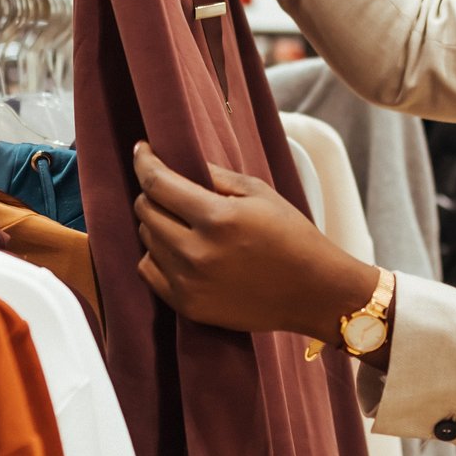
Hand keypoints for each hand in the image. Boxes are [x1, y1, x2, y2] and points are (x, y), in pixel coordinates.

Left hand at [132, 141, 378, 342]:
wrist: (313, 292)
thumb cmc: (292, 237)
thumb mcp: (260, 193)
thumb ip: (216, 176)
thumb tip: (179, 162)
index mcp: (217, 218)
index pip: (158, 183)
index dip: (144, 162)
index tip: (142, 150)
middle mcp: (197, 252)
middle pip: (146, 211)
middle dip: (152, 192)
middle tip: (168, 187)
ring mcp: (189, 282)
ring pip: (147, 239)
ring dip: (157, 223)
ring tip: (182, 220)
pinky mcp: (188, 305)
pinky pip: (149, 270)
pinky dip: (156, 254)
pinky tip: (177, 248)